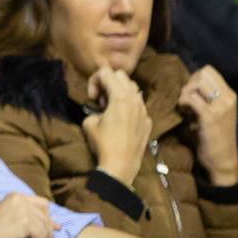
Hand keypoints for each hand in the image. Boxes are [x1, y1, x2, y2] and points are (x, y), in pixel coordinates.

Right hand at [0, 192, 52, 237]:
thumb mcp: (13, 221)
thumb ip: (31, 219)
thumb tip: (58, 225)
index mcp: (15, 196)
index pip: (42, 204)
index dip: (49, 218)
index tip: (54, 232)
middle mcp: (19, 199)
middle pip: (46, 216)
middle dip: (49, 234)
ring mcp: (22, 209)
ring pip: (45, 229)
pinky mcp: (24, 223)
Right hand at [84, 67, 152, 184]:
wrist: (121, 166)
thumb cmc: (103, 144)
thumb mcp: (89, 123)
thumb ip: (94, 109)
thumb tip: (100, 111)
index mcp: (120, 96)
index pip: (106, 72)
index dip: (93, 81)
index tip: (92, 99)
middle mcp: (135, 99)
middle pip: (121, 75)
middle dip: (108, 82)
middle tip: (101, 100)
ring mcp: (144, 110)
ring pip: (133, 89)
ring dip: (120, 92)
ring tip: (111, 109)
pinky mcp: (148, 121)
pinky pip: (138, 105)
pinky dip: (128, 106)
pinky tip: (122, 122)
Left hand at [177, 67, 237, 186]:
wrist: (223, 160)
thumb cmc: (215, 137)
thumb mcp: (216, 112)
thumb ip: (207, 97)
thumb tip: (188, 84)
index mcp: (230, 95)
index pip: (209, 70)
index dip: (195, 77)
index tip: (190, 92)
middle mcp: (228, 98)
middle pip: (203, 73)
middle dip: (189, 83)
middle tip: (186, 99)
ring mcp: (220, 107)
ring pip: (196, 84)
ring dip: (185, 93)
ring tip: (184, 106)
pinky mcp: (210, 117)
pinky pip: (191, 98)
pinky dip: (183, 102)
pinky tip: (183, 112)